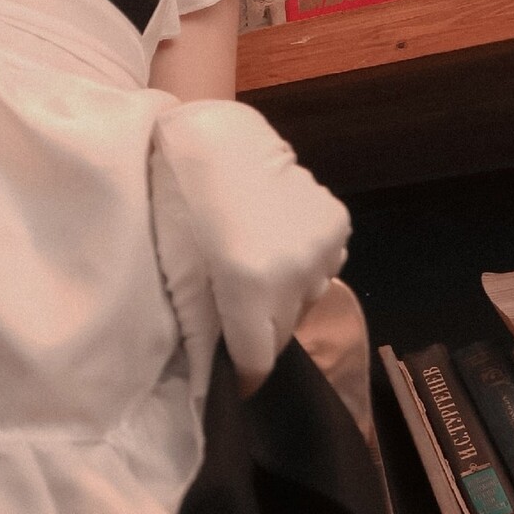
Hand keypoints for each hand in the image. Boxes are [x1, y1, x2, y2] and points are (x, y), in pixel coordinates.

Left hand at [150, 98, 350, 389]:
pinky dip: (301, 266)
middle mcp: (295, 272)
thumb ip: (199, 323)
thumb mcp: (176, 266)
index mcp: (249, 285)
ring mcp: (322, 246)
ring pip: (305, 299)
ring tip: (252, 269)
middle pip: (282, 331)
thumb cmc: (177, 197)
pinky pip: (322, 265)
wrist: (215, 133)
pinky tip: (276, 243)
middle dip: (259, 332)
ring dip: (282, 298)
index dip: (242, 376)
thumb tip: (209, 374)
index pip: (257, 360)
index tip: (231, 380)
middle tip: (233, 313)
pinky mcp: (337, 222)